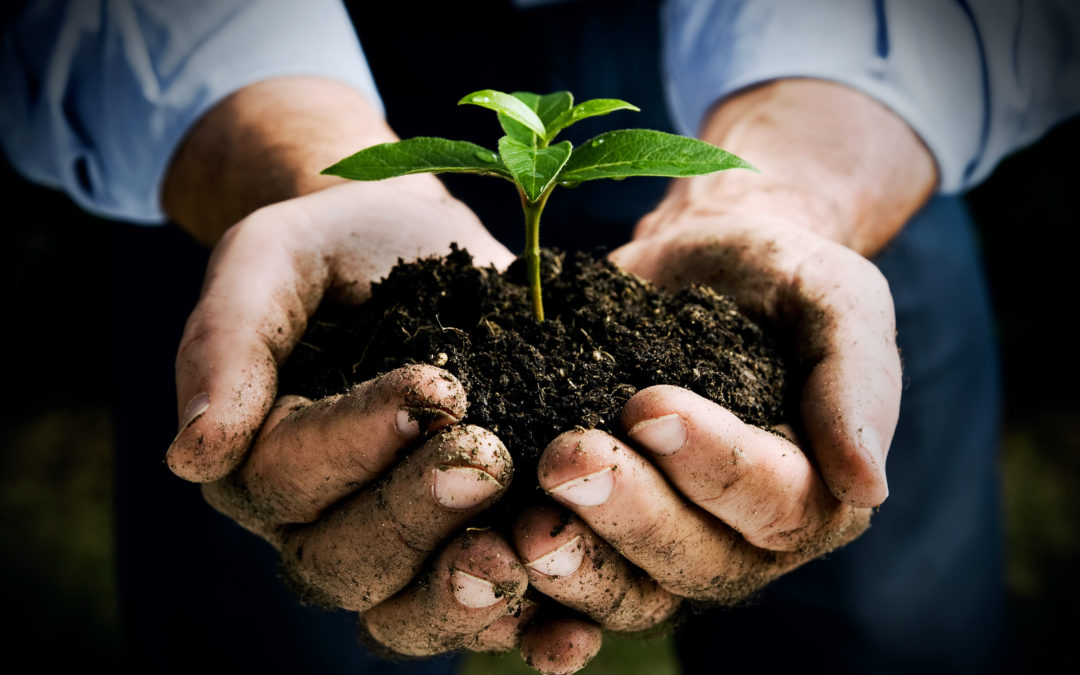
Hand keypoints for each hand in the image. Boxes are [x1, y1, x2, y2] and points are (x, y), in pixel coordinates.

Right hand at [165, 177, 559, 653]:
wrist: (414, 245)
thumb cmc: (334, 248)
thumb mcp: (269, 261)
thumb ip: (226, 344)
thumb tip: (192, 455)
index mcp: (257, 459)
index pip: (289, 479)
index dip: (357, 446)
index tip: (436, 388)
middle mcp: (318, 520)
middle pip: (345, 562)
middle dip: (415, 517)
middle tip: (485, 460)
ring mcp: (397, 544)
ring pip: (406, 610)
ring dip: (464, 595)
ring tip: (521, 552)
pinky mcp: (469, 544)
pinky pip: (487, 612)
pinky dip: (529, 629)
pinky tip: (571, 626)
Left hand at [508, 213, 899, 630]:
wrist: (697, 267)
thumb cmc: (776, 278)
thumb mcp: (835, 298)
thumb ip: (856, 380)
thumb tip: (867, 485)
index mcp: (816, 491)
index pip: (774, 502)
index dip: (712, 463)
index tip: (649, 404)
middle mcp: (744, 540)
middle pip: (694, 560)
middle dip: (629, 514)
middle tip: (566, 457)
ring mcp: (669, 545)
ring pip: (631, 591)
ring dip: (576, 567)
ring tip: (521, 526)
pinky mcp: (603, 536)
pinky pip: (570, 589)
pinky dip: (532, 598)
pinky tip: (487, 569)